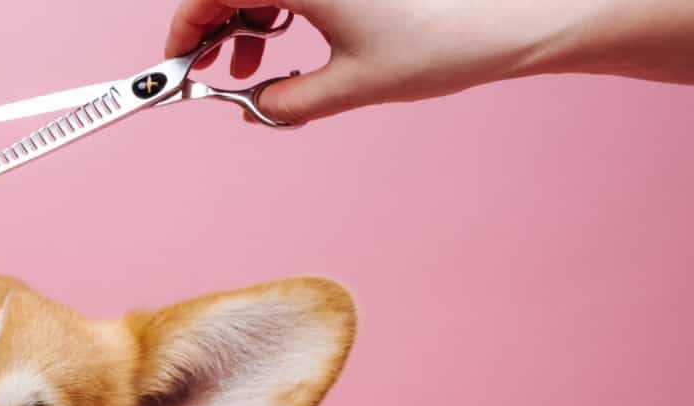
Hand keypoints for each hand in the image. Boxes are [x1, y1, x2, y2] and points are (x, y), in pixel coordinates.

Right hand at [165, 1, 693, 125]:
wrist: (517, 20)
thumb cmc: (441, 44)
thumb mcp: (349, 86)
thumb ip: (285, 101)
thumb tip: (251, 108)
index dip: (185, 29)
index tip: (177, 65)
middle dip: (212, 24)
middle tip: (210, 71)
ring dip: (245, 18)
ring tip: (252, 66)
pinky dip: (279, 7)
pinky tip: (291, 42)